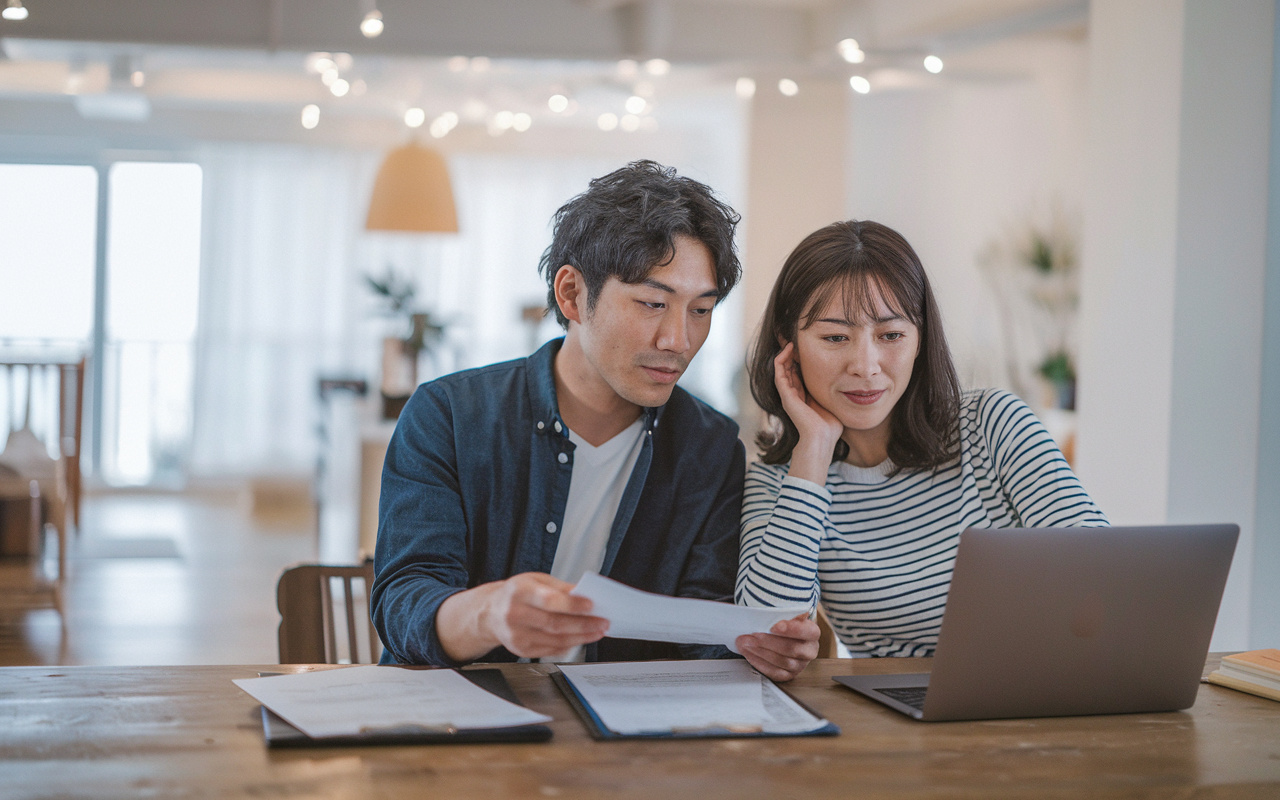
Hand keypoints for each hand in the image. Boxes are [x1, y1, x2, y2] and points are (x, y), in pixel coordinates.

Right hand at [438, 572, 608, 660]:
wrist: (490, 612)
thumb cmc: (515, 593)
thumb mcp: (535, 580)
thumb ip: (560, 587)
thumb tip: (585, 594)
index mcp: (519, 592)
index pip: (549, 600)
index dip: (572, 604)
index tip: (592, 605)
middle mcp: (515, 614)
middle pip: (554, 623)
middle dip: (583, 624)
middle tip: (602, 622)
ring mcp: (516, 635)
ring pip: (555, 639)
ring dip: (581, 637)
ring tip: (597, 631)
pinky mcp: (521, 650)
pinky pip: (550, 650)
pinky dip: (569, 645)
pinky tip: (581, 639)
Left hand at [736, 614, 819, 681]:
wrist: (785, 636)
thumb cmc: (783, 623)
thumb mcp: (785, 614)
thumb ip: (779, 613)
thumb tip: (760, 612)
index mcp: (812, 632)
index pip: (806, 631)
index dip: (791, 629)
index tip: (774, 626)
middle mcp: (809, 650)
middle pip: (791, 648)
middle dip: (768, 641)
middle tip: (752, 634)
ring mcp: (800, 665)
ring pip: (781, 661)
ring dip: (760, 652)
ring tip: (745, 643)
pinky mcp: (789, 675)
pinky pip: (774, 672)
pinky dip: (759, 662)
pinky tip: (748, 653)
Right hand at [774, 342, 842, 481]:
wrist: (822, 437)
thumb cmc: (830, 425)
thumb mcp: (832, 401)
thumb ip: (833, 391)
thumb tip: (848, 380)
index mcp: (802, 396)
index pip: (797, 373)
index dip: (799, 360)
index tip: (805, 347)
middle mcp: (793, 394)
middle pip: (788, 369)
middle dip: (791, 355)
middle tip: (795, 339)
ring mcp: (787, 395)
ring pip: (781, 369)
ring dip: (785, 354)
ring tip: (791, 342)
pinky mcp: (786, 395)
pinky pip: (778, 373)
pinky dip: (781, 360)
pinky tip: (788, 350)